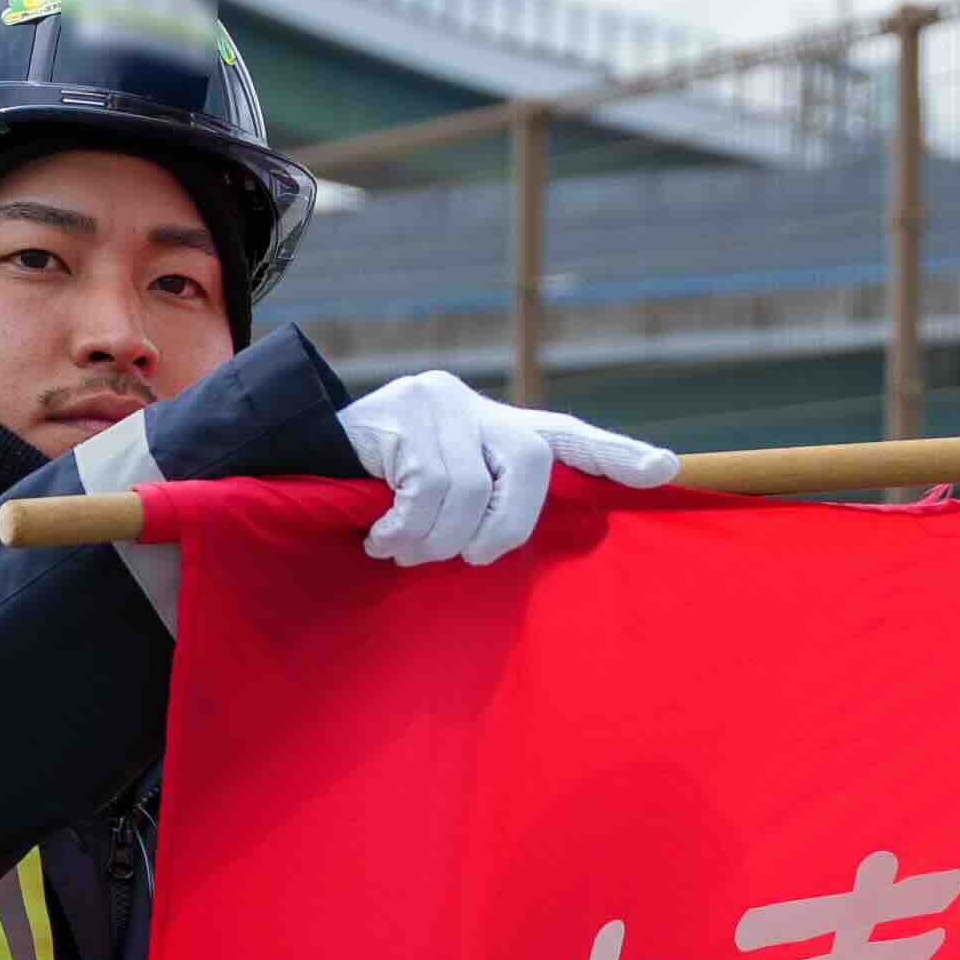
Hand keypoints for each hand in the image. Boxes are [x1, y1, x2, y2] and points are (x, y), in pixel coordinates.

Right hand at [334, 370, 679, 567]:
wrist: (296, 460)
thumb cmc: (377, 498)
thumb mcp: (440, 498)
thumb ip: (484, 506)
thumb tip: (522, 544)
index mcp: (496, 428)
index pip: (567, 436)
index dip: (614, 455)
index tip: (664, 471)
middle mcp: (476, 404)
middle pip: (532, 463)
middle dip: (504, 527)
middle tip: (465, 558)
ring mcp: (440, 401)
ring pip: (469, 490)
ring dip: (435, 540)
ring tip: (400, 550)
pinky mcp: (402, 412)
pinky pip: (425, 489)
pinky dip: (405, 529)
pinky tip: (380, 536)